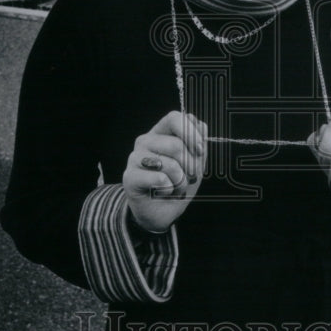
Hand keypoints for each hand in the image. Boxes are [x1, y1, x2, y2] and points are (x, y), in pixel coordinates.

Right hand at [123, 111, 207, 232]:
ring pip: (169, 164)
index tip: (200, 151)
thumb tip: (200, 125)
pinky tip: (164, 191)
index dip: (190, 133)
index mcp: (161, 133)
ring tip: (176, 186)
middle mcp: (145, 141)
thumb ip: (199, 142)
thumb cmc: (178, 183)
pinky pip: (159, 179)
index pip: (174, 118)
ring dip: (180, 181)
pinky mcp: (130, 177)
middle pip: (175, 144)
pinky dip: (169, 189)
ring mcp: (135, 158)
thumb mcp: (195, 162)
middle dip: (190, 166)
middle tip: (188, 177)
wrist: (162, 212)